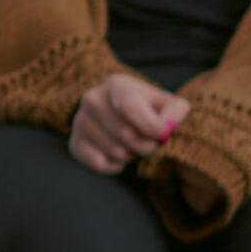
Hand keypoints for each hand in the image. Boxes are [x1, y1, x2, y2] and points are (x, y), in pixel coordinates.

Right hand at [69, 73, 189, 173]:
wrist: (126, 117)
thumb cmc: (152, 111)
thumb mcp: (170, 105)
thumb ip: (176, 112)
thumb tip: (164, 128)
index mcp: (116, 84)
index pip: (129, 107)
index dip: (151, 127)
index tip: (164, 135)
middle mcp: (92, 98)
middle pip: (126, 135)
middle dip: (147, 146)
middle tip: (150, 142)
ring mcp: (80, 120)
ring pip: (115, 152)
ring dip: (132, 156)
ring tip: (133, 146)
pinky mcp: (74, 141)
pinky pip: (98, 163)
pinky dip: (115, 166)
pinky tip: (119, 156)